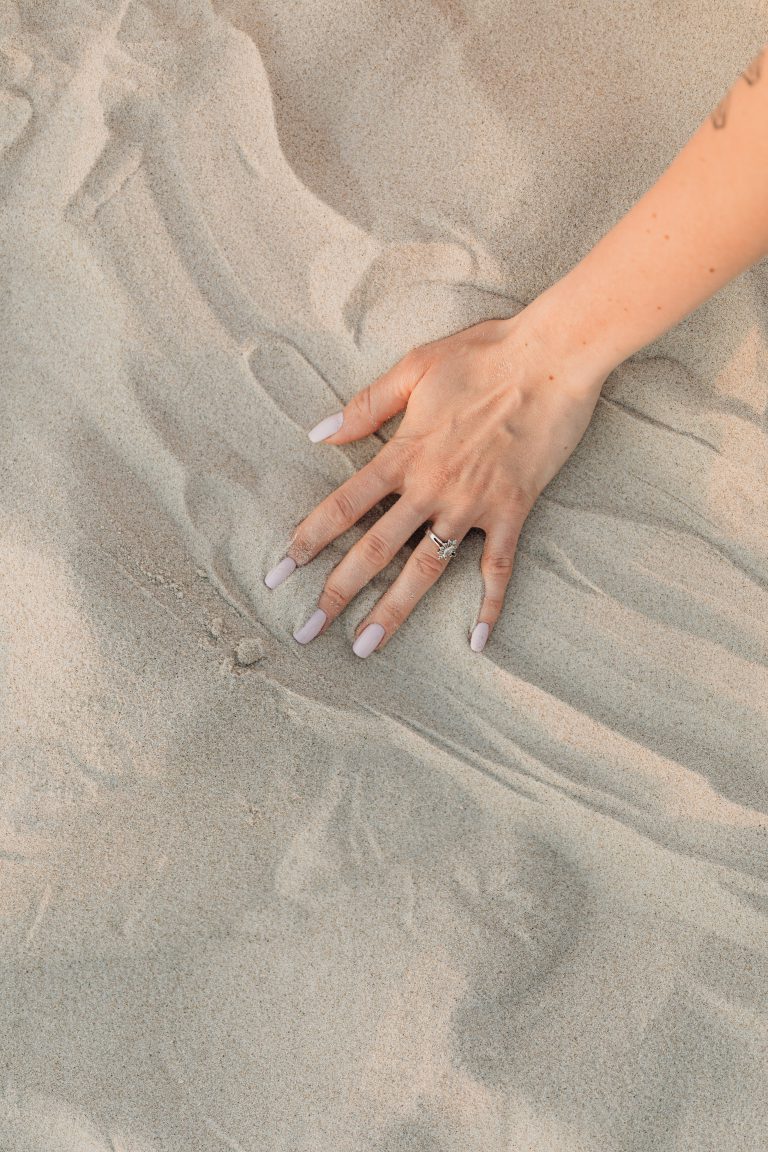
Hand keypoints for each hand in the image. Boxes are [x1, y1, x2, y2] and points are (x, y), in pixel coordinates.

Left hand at [264, 310, 608, 655]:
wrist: (553, 357)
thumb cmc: (484, 354)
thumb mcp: (415, 368)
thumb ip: (365, 405)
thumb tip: (317, 432)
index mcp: (404, 453)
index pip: (344, 506)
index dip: (307, 540)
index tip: (279, 572)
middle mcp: (431, 487)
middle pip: (374, 549)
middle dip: (336, 592)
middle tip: (306, 631)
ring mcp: (472, 504)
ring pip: (425, 569)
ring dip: (393, 611)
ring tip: (364, 646)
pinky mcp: (513, 511)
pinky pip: (499, 568)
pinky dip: (490, 605)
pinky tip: (478, 642)